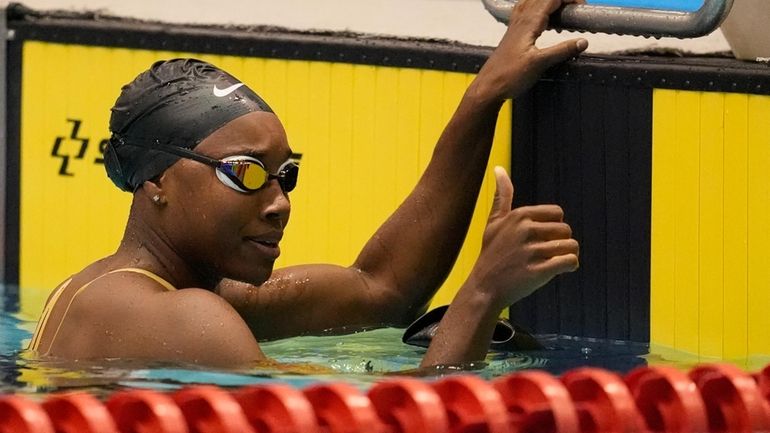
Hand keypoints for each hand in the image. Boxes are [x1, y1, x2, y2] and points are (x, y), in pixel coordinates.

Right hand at [469, 167, 578, 307]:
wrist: (484, 287)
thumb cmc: (491, 254)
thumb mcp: (493, 222)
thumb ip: (502, 196)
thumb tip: (499, 168)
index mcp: (519, 216)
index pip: (557, 213)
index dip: (553, 227)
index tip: (541, 239)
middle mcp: (526, 230)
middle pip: (566, 230)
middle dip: (560, 242)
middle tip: (545, 253)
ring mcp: (532, 251)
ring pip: (571, 246)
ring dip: (567, 255)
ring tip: (553, 262)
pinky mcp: (539, 271)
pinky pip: (570, 261)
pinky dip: (570, 266)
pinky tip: (560, 270)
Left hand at [474, 0, 587, 101]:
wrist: (488, 87)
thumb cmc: (509, 76)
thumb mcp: (539, 64)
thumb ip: (561, 51)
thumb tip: (583, 42)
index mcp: (528, 23)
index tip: (582, 7)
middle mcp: (520, 20)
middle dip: (562, 0)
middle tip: (576, 11)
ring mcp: (515, 26)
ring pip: (533, 2)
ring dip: (549, 3)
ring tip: (563, 14)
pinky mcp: (512, 34)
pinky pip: (525, 12)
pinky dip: (538, 10)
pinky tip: (543, 19)